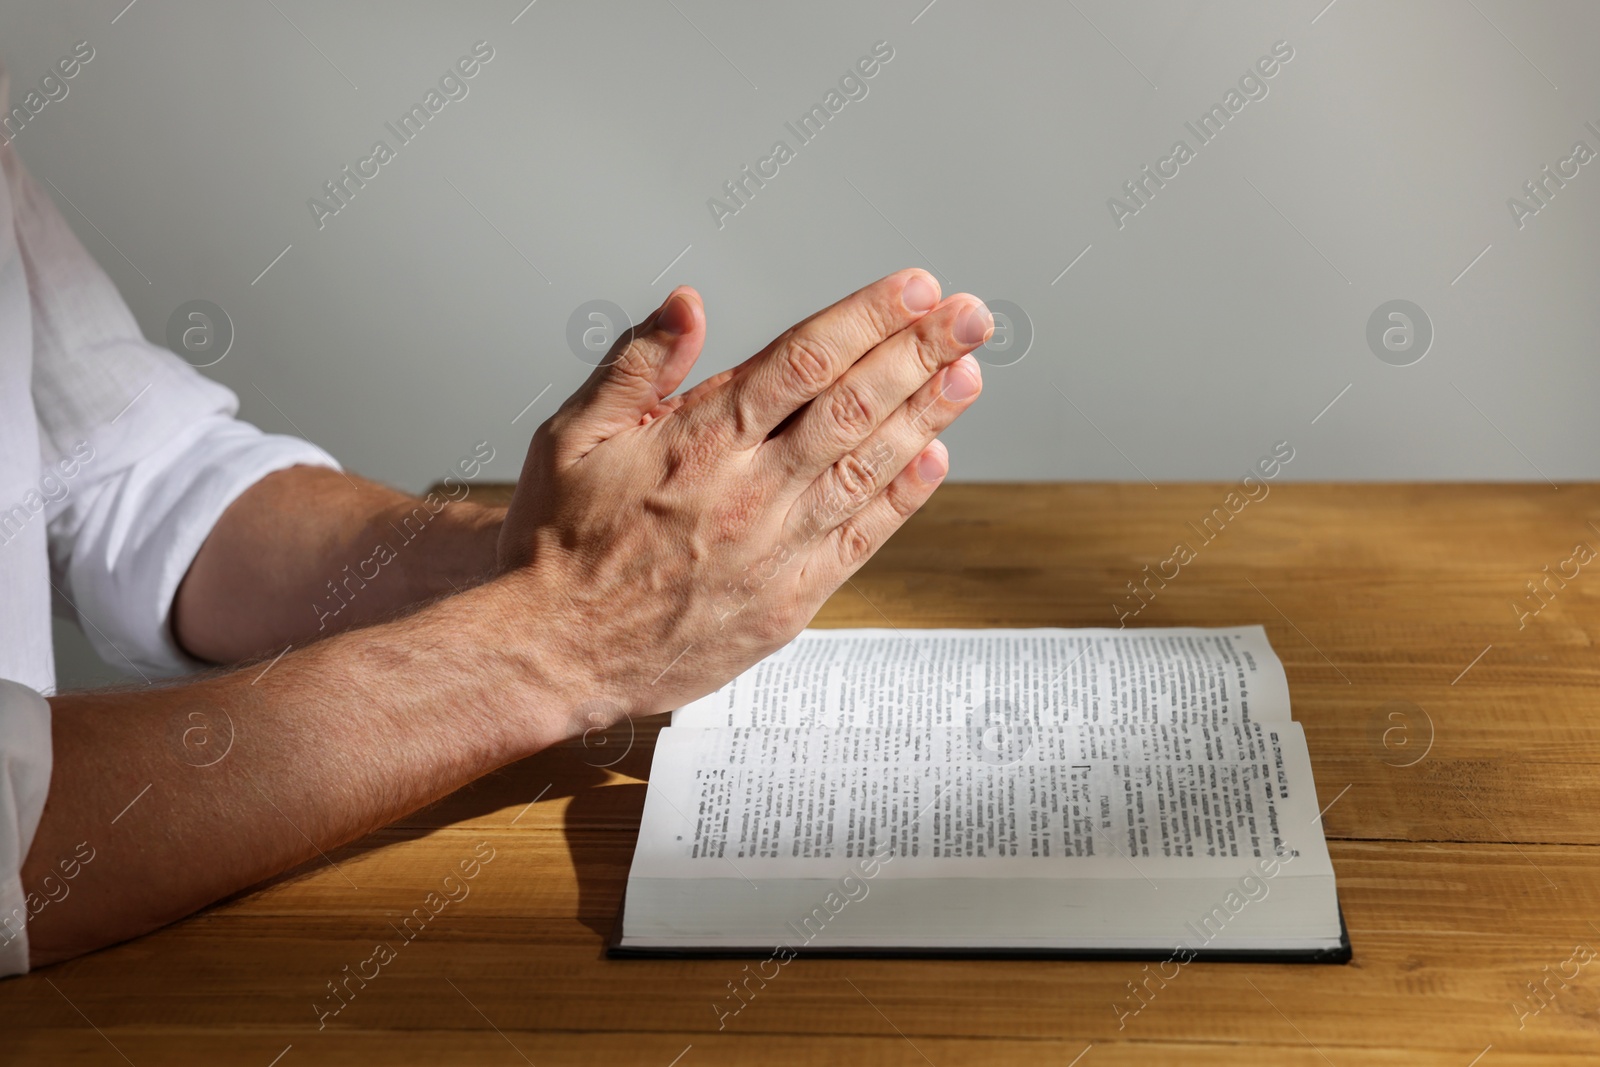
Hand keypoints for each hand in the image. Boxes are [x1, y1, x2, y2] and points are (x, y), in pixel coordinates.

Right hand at [496, 270, 988, 731]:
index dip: (868, 318)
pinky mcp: (790, 600)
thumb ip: (636, 364)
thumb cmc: (558, 544)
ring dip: (927, 415)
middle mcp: (749, 488)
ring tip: (969, 371)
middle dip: (920, 352)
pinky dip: (903, 497)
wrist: (554, 652)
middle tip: (970, 315)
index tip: (914, 288)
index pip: (804, 360)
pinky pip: (861, 540)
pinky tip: (935, 458)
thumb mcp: (572, 434)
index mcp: (699, 438)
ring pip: (870, 467)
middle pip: (855, 405)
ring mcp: (776, 548)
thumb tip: (688, 304)